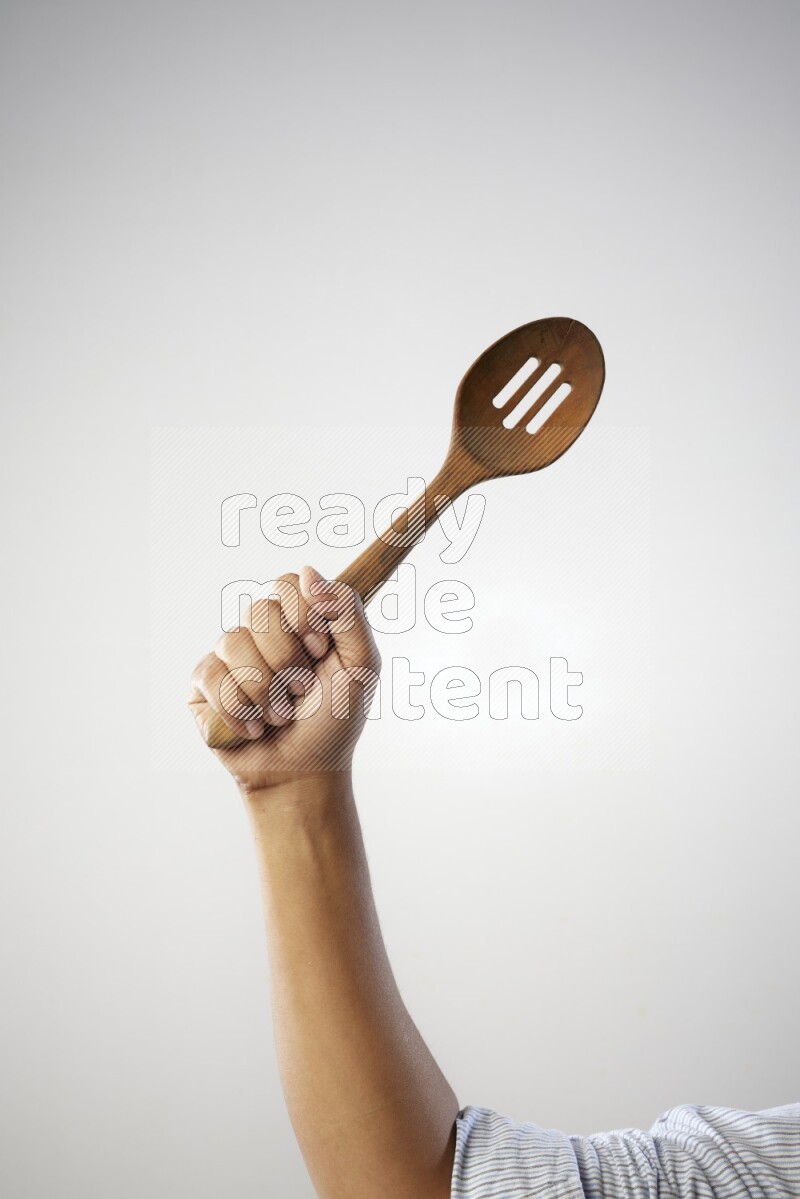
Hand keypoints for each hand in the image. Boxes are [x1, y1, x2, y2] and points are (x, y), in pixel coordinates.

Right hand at [188, 566, 380, 792]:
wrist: (304, 771)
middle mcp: (263, 631)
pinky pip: (211, 676)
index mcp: (300, 620)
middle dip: (287, 661)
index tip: (319, 649)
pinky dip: (239, 710)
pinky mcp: (204, 683)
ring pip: (233, 643)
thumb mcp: (362, 665)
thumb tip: (310, 573)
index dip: (302, 615)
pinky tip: (254, 728)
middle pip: (259, 611)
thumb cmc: (335, 719)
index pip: (288, 582)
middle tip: (301, 691)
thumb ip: (348, 613)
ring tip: (279, 715)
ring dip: (264, 691)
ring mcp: (230, 655)